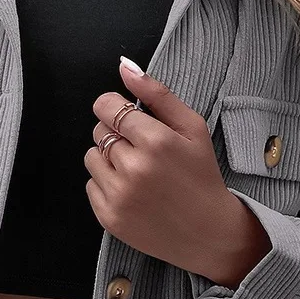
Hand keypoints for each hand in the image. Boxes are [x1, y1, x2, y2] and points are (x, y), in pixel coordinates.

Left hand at [85, 58, 271, 286]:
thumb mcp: (192, 128)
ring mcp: (118, 195)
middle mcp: (133, 168)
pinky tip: (133, 191)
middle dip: (116, 133)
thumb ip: (157, 94)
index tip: (127, 117)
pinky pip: (90, 185)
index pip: (107, 106)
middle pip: (98, 130)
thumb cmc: (202, 175)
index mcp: (155, 141)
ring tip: (137, 170)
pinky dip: (107, 184)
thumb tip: (124, 66)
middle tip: (142, 149)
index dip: (115, 108)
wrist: (209, 232)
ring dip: (108, 158)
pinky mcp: (109, 217)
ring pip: (91, 157)